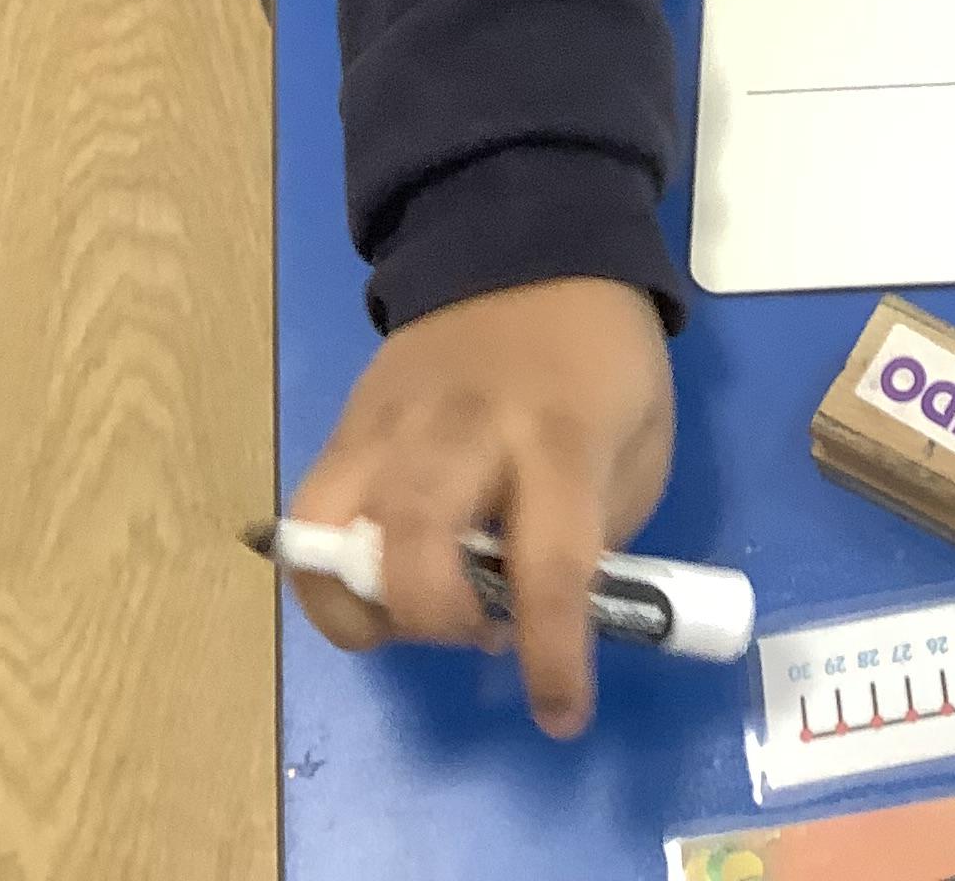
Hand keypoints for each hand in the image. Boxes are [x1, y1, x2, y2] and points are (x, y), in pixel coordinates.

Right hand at [285, 277, 673, 739]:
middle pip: (412, 544)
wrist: (528, 241)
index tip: (560, 714)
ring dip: (363, 603)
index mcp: (559, 433)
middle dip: (435, 619)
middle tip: (476, 629)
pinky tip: (375, 574)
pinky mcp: (349, 421)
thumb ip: (597, 530)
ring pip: (333, 531)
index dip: (551, 654)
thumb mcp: (642, 437)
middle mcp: (464, 429)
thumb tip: (539, 616)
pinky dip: (329, 569)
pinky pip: (312, 514)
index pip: (548, 562)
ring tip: (411, 610)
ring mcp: (393, 423)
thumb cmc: (601, 357)